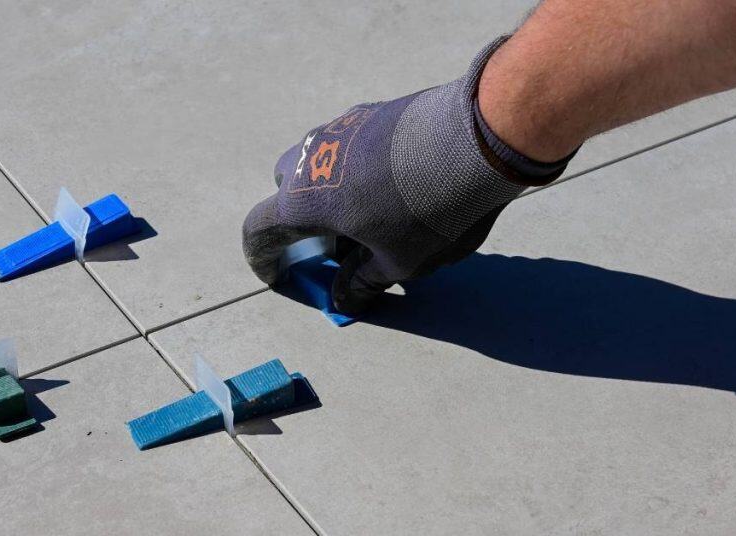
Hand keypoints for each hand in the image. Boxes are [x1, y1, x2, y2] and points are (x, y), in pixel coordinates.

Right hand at [242, 37, 523, 313]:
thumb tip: (344, 297)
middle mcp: (309, 158)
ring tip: (371, 215)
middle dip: (300, 220)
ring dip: (330, 191)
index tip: (279, 276)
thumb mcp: (399, 262)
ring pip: (318, 162)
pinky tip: (397, 184)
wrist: (476, 137)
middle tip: (335, 245)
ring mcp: (340, 128)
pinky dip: (357, 169)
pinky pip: (350, 145)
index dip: (264, 259)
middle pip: (286, 191)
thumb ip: (363, 281)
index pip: (259, 231)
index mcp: (302, 202)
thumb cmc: (429, 211)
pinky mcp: (372, 111)